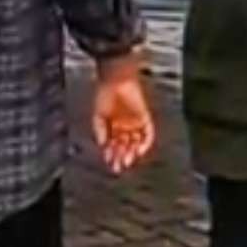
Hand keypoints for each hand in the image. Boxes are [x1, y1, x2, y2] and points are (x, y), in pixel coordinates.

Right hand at [91, 55, 154, 174]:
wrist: (116, 79)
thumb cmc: (104, 93)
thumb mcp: (98, 115)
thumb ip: (100, 131)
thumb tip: (102, 146)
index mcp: (113, 124)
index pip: (114, 143)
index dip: (111, 153)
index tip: (109, 162)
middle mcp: (125, 124)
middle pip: (125, 145)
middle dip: (121, 156)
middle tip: (118, 167)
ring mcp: (136, 122)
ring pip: (136, 142)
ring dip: (131, 153)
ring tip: (126, 161)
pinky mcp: (145, 118)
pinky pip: (148, 134)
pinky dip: (144, 144)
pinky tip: (138, 151)